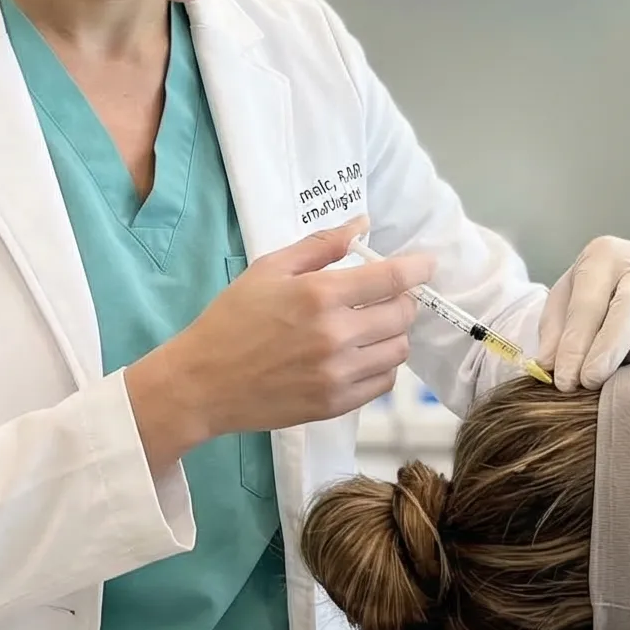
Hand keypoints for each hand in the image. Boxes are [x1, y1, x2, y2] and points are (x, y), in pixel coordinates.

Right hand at [127, 218, 432, 470]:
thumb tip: (362, 225)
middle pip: (402, 315)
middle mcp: (336, 336)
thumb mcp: (269, 270)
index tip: (427, 263)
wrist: (203, 383)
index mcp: (319, 295)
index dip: (418, 268)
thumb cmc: (232, 320)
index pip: (391, 279)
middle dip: (402, 300)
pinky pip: (383, 382)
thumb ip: (320, 246)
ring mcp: (338, 374)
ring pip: (398, 351)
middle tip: (386, 296)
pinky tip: (359, 355)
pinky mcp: (336, 404)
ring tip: (369, 327)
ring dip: (392, 334)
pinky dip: (381, 366)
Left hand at [538, 236, 629, 390]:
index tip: (565, 379)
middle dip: (609, 347)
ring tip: (622, 369)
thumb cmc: (590, 300)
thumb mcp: (562, 308)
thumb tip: (550, 365)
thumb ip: (555, 334)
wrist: (626, 290)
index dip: (576, 343)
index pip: (589, 300)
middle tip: (590, 381)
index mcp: (604, 254)